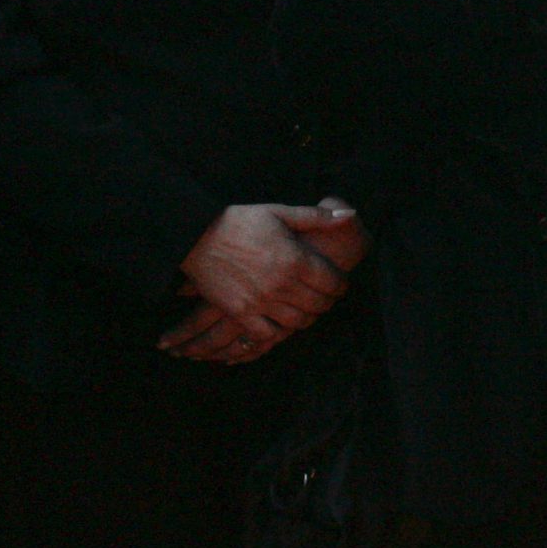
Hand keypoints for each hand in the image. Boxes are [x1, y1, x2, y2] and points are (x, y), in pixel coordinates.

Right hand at [165, 204, 349, 360]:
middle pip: (318, 305)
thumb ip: (317, 216)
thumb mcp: (280, 212)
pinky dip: (276, 332)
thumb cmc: (240, 222)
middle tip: (325, 297)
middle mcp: (281, 284)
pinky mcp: (239, 312)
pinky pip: (265, 335)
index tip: (339, 283)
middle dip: (327, 302)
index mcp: (295, 259)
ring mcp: (260, 302)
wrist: (196, 236)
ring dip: (306, 318)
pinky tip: (279, 323)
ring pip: (296, 323)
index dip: (341, 285)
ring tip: (306, 310)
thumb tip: (350, 213)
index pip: (333, 283)